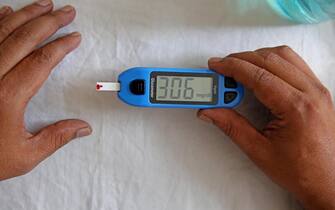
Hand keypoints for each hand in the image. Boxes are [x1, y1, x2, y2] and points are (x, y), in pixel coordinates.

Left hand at [0, 0, 91, 180]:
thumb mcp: (24, 155)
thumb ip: (55, 138)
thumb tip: (82, 128)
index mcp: (6, 97)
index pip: (41, 61)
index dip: (61, 46)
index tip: (74, 37)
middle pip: (24, 39)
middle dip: (48, 22)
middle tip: (66, 12)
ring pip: (3, 32)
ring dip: (26, 15)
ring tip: (44, 5)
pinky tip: (7, 12)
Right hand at [199, 46, 334, 209]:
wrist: (329, 182)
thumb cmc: (301, 171)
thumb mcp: (259, 151)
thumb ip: (231, 126)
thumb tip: (210, 111)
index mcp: (296, 108)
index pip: (258, 75)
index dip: (232, 67)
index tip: (216, 66)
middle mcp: (311, 93)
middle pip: (270, 59)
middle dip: (240, 59)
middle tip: (221, 68)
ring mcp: (317, 90)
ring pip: (284, 56)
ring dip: (258, 57)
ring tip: (238, 69)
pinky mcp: (318, 91)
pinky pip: (294, 64)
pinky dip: (273, 62)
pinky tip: (260, 73)